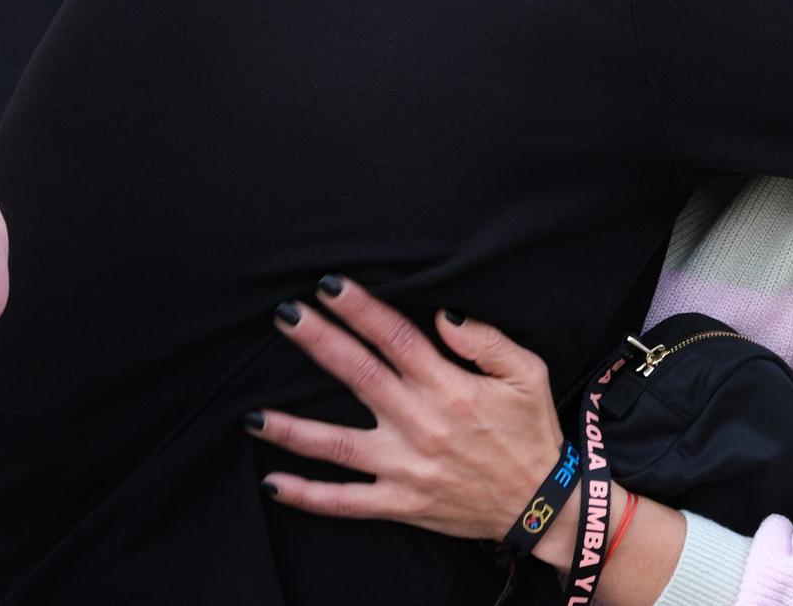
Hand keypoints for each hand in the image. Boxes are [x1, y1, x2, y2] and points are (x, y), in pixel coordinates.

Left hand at [250, 277, 564, 541]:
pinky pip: (345, 502)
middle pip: (358, 374)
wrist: (541, 506)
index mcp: (449, 387)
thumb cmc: (531, 432)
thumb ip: (487, 341)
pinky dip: (307, 496)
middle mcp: (420, 423)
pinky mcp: (399, 502)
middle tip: (285, 315)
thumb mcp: (528, 374)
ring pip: (336, 444)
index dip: (361, 309)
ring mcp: (404, 466)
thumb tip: (443, 315)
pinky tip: (272, 483)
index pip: (396, 337)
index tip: (330, 286)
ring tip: (250, 414)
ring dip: (291, 428)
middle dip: (319, 341)